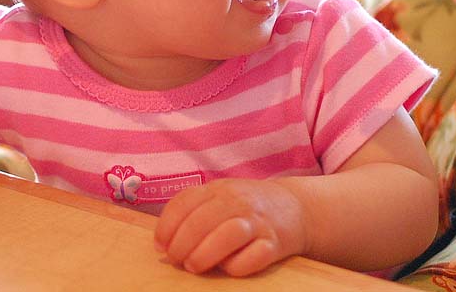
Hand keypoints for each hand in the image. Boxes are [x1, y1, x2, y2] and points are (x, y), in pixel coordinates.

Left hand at [154, 178, 305, 275]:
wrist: (294, 207)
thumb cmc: (247, 206)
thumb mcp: (220, 196)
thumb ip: (193, 210)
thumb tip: (163, 241)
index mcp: (219, 189)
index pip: (184, 203)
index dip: (166, 227)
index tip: (161, 246)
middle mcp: (237, 201)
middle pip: (202, 221)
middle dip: (181, 245)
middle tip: (177, 260)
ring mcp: (257, 221)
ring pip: (228, 235)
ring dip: (205, 254)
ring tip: (194, 265)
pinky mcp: (275, 243)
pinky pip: (255, 256)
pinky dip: (238, 265)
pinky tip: (229, 267)